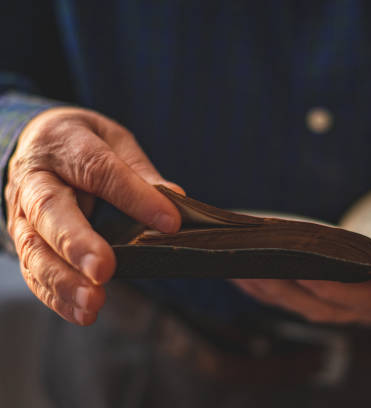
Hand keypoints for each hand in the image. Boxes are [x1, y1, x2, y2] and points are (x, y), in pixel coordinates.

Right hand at [5, 107, 182, 324]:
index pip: (99, 170)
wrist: (36, 140)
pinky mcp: (23, 239)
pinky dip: (55, 295)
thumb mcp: (113, 141)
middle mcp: (35, 179)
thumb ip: (140, 172)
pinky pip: (33, 270)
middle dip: (77, 243)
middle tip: (104, 269)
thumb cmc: (82, 142)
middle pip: (51, 211)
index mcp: (64, 145)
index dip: (135, 196)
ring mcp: (23, 212)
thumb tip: (175, 199)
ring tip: (92, 302)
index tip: (170, 222)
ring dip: (63, 279)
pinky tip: (81, 312)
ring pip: (34, 247)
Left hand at [232, 278, 370, 327]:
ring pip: (303, 305)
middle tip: (246, 264)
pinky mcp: (338, 302)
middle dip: (281, 288)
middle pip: (318, 306)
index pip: (361, 300)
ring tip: (235, 266)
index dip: (334, 289)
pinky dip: (273, 289)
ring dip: (268, 289)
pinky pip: (301, 300)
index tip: (305, 273)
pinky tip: (249, 274)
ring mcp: (351, 309)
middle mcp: (369, 311)